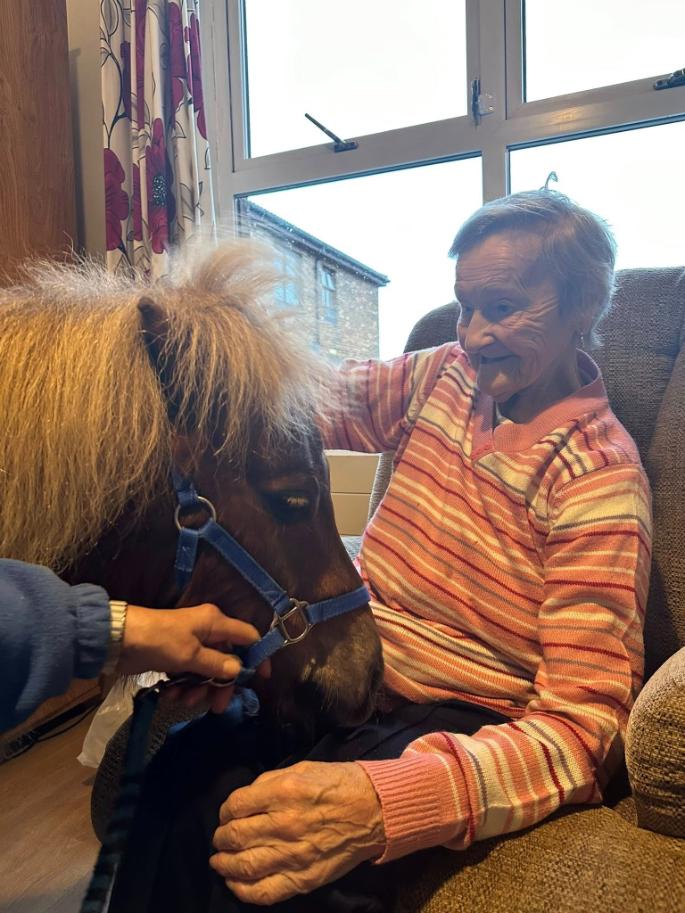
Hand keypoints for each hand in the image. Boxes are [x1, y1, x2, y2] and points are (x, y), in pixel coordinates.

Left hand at [118, 603, 267, 713]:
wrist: (118, 640)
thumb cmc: (159, 641)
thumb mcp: (191, 655)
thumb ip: (218, 664)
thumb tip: (240, 670)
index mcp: (215, 622)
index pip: (248, 636)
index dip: (258, 656)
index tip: (260, 679)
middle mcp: (207, 631)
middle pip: (227, 659)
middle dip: (221, 684)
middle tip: (217, 706)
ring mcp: (190, 644)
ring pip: (207, 671)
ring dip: (198, 689)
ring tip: (183, 701)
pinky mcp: (175, 656)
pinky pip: (188, 674)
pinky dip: (183, 686)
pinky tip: (170, 695)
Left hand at [210, 761, 384, 904]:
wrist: (374, 810)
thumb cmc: (339, 784)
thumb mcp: (302, 768)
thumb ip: (270, 782)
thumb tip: (246, 800)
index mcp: (284, 791)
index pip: (236, 805)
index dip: (224, 811)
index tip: (226, 814)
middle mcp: (285, 823)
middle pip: (235, 835)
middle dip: (221, 837)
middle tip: (220, 837)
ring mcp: (294, 854)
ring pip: (244, 865)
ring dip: (224, 864)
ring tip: (219, 860)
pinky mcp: (304, 878)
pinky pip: (265, 891)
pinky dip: (243, 890)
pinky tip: (235, 883)